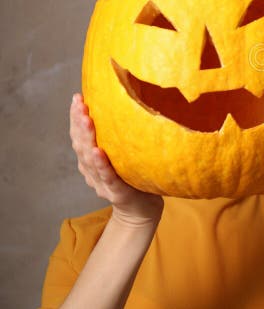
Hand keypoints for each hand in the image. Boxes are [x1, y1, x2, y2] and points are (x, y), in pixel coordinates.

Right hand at [69, 94, 162, 227]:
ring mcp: (102, 182)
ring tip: (86, 120)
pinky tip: (98, 153)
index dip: (76, 118)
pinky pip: (107, 177)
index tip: (77, 98)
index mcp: (91, 160)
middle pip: (81, 144)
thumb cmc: (134, 178)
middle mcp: (92, 170)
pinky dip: (101, 165)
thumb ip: (119, 137)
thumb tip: (127, 105)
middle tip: (79, 104)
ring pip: (90, 159)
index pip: (80, 136)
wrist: (141, 210)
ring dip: (87, 139)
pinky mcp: (116, 192)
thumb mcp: (124, 155)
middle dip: (78, 123)